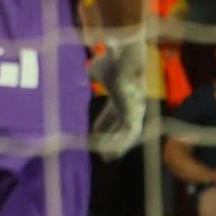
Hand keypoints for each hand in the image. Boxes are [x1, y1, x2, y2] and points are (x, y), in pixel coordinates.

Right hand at [88, 41, 148, 160]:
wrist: (124, 59)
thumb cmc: (112, 61)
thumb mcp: (96, 70)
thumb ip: (89, 75)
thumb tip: (80, 72)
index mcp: (123, 95)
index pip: (113, 114)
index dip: (102, 124)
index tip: (92, 134)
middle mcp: (131, 105)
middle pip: (120, 127)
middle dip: (111, 140)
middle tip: (101, 153)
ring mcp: (134, 112)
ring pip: (125, 134)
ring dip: (115, 146)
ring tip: (104, 157)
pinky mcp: (135, 116)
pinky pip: (127, 136)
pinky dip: (117, 144)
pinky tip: (105, 151)